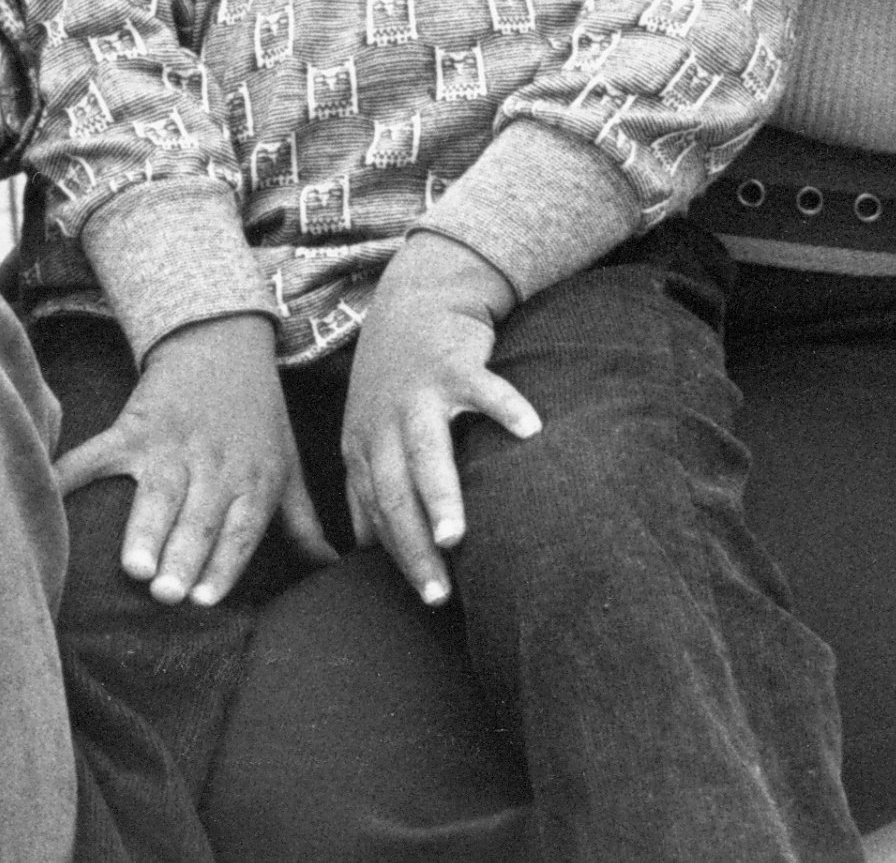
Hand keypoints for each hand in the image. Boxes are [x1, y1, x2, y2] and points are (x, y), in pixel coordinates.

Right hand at [51, 314, 331, 605]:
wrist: (221, 341)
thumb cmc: (258, 417)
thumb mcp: (287, 466)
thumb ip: (304, 524)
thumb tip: (334, 570)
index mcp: (252, 479)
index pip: (239, 530)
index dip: (223, 564)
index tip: (205, 601)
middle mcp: (213, 464)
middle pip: (197, 518)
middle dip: (182, 556)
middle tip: (166, 594)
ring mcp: (170, 445)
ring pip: (156, 493)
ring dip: (144, 529)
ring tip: (133, 566)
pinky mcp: (134, 426)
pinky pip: (99, 454)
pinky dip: (72, 473)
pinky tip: (52, 495)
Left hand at [341, 236, 535, 608]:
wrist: (416, 297)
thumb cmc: (396, 378)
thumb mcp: (369, 431)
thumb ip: (368, 489)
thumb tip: (366, 552)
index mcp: (365, 444)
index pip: (379, 511)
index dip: (401, 555)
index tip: (429, 598)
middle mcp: (385, 422)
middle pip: (394, 491)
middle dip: (413, 544)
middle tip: (437, 593)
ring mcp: (419, 391)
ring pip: (426, 449)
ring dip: (439, 493)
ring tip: (455, 534)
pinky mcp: (455, 362)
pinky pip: (483, 387)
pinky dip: (505, 406)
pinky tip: (530, 431)